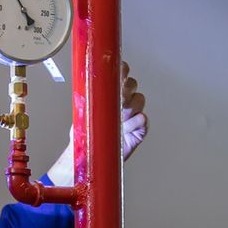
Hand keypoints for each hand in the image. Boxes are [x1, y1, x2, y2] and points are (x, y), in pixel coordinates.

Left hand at [46, 61, 148, 187]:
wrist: (89, 155)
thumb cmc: (86, 134)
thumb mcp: (83, 110)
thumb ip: (90, 94)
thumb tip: (89, 79)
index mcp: (111, 93)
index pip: (121, 73)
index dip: (121, 71)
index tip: (116, 74)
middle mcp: (123, 101)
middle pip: (132, 84)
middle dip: (124, 90)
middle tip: (115, 100)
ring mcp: (132, 115)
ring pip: (139, 100)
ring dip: (129, 108)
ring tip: (118, 118)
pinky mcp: (139, 130)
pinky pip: (143, 119)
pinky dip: (135, 123)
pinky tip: (124, 129)